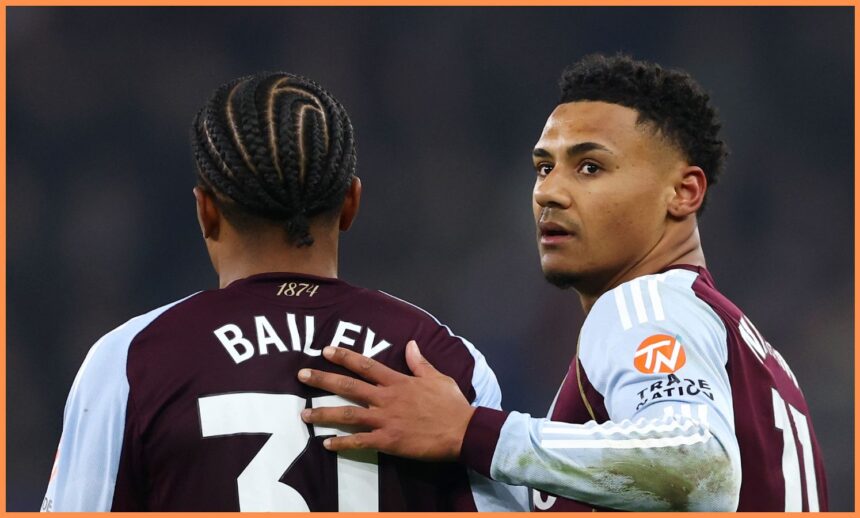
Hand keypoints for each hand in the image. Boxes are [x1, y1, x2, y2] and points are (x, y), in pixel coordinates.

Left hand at [298, 340, 475, 461]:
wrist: (462, 431)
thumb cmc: (451, 404)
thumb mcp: (437, 377)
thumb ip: (419, 362)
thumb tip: (410, 344)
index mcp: (398, 382)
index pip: (366, 365)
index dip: (344, 357)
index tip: (326, 350)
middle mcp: (386, 398)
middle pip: (349, 387)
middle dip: (323, 380)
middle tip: (301, 375)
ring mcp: (385, 420)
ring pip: (348, 415)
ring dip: (324, 414)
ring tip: (304, 414)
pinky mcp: (388, 441)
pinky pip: (360, 442)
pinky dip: (342, 444)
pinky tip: (326, 444)